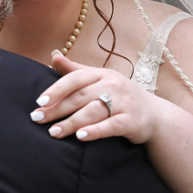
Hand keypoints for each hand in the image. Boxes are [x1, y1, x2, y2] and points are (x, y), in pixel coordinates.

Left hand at [29, 51, 162, 143]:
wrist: (155, 115)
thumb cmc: (121, 96)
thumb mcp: (100, 80)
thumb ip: (76, 70)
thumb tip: (54, 54)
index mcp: (103, 74)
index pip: (75, 79)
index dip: (56, 90)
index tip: (39, 101)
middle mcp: (113, 85)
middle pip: (80, 97)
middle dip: (57, 109)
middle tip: (37, 119)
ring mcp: (123, 103)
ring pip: (93, 111)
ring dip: (71, 122)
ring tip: (53, 132)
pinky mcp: (131, 121)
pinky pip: (111, 126)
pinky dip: (95, 131)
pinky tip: (80, 137)